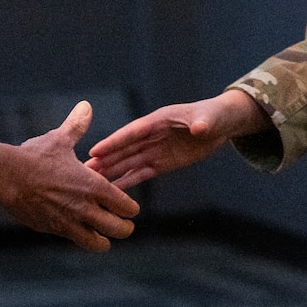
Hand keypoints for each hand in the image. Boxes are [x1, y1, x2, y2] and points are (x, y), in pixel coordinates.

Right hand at [0, 101, 140, 251]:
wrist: (7, 176)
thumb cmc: (35, 156)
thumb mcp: (59, 139)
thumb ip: (77, 126)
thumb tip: (86, 106)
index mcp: (93, 185)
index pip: (126, 206)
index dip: (130, 208)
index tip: (129, 208)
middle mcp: (86, 207)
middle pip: (119, 229)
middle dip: (124, 228)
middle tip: (123, 226)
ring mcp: (69, 222)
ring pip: (98, 243)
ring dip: (104, 241)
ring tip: (103, 237)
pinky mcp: (53, 230)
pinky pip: (75, 241)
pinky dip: (81, 239)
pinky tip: (78, 231)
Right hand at [86, 91, 268, 188]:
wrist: (222, 125)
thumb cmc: (214, 115)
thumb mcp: (209, 118)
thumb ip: (202, 123)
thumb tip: (199, 128)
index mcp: (157, 121)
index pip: (132, 133)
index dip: (114, 142)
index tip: (95, 150)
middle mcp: (152, 135)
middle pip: (125, 149)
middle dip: (106, 159)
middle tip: (85, 170)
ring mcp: (156, 150)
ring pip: (130, 162)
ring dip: (112, 171)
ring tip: (93, 182)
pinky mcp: (162, 163)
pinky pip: (142, 173)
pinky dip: (129, 181)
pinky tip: (115, 191)